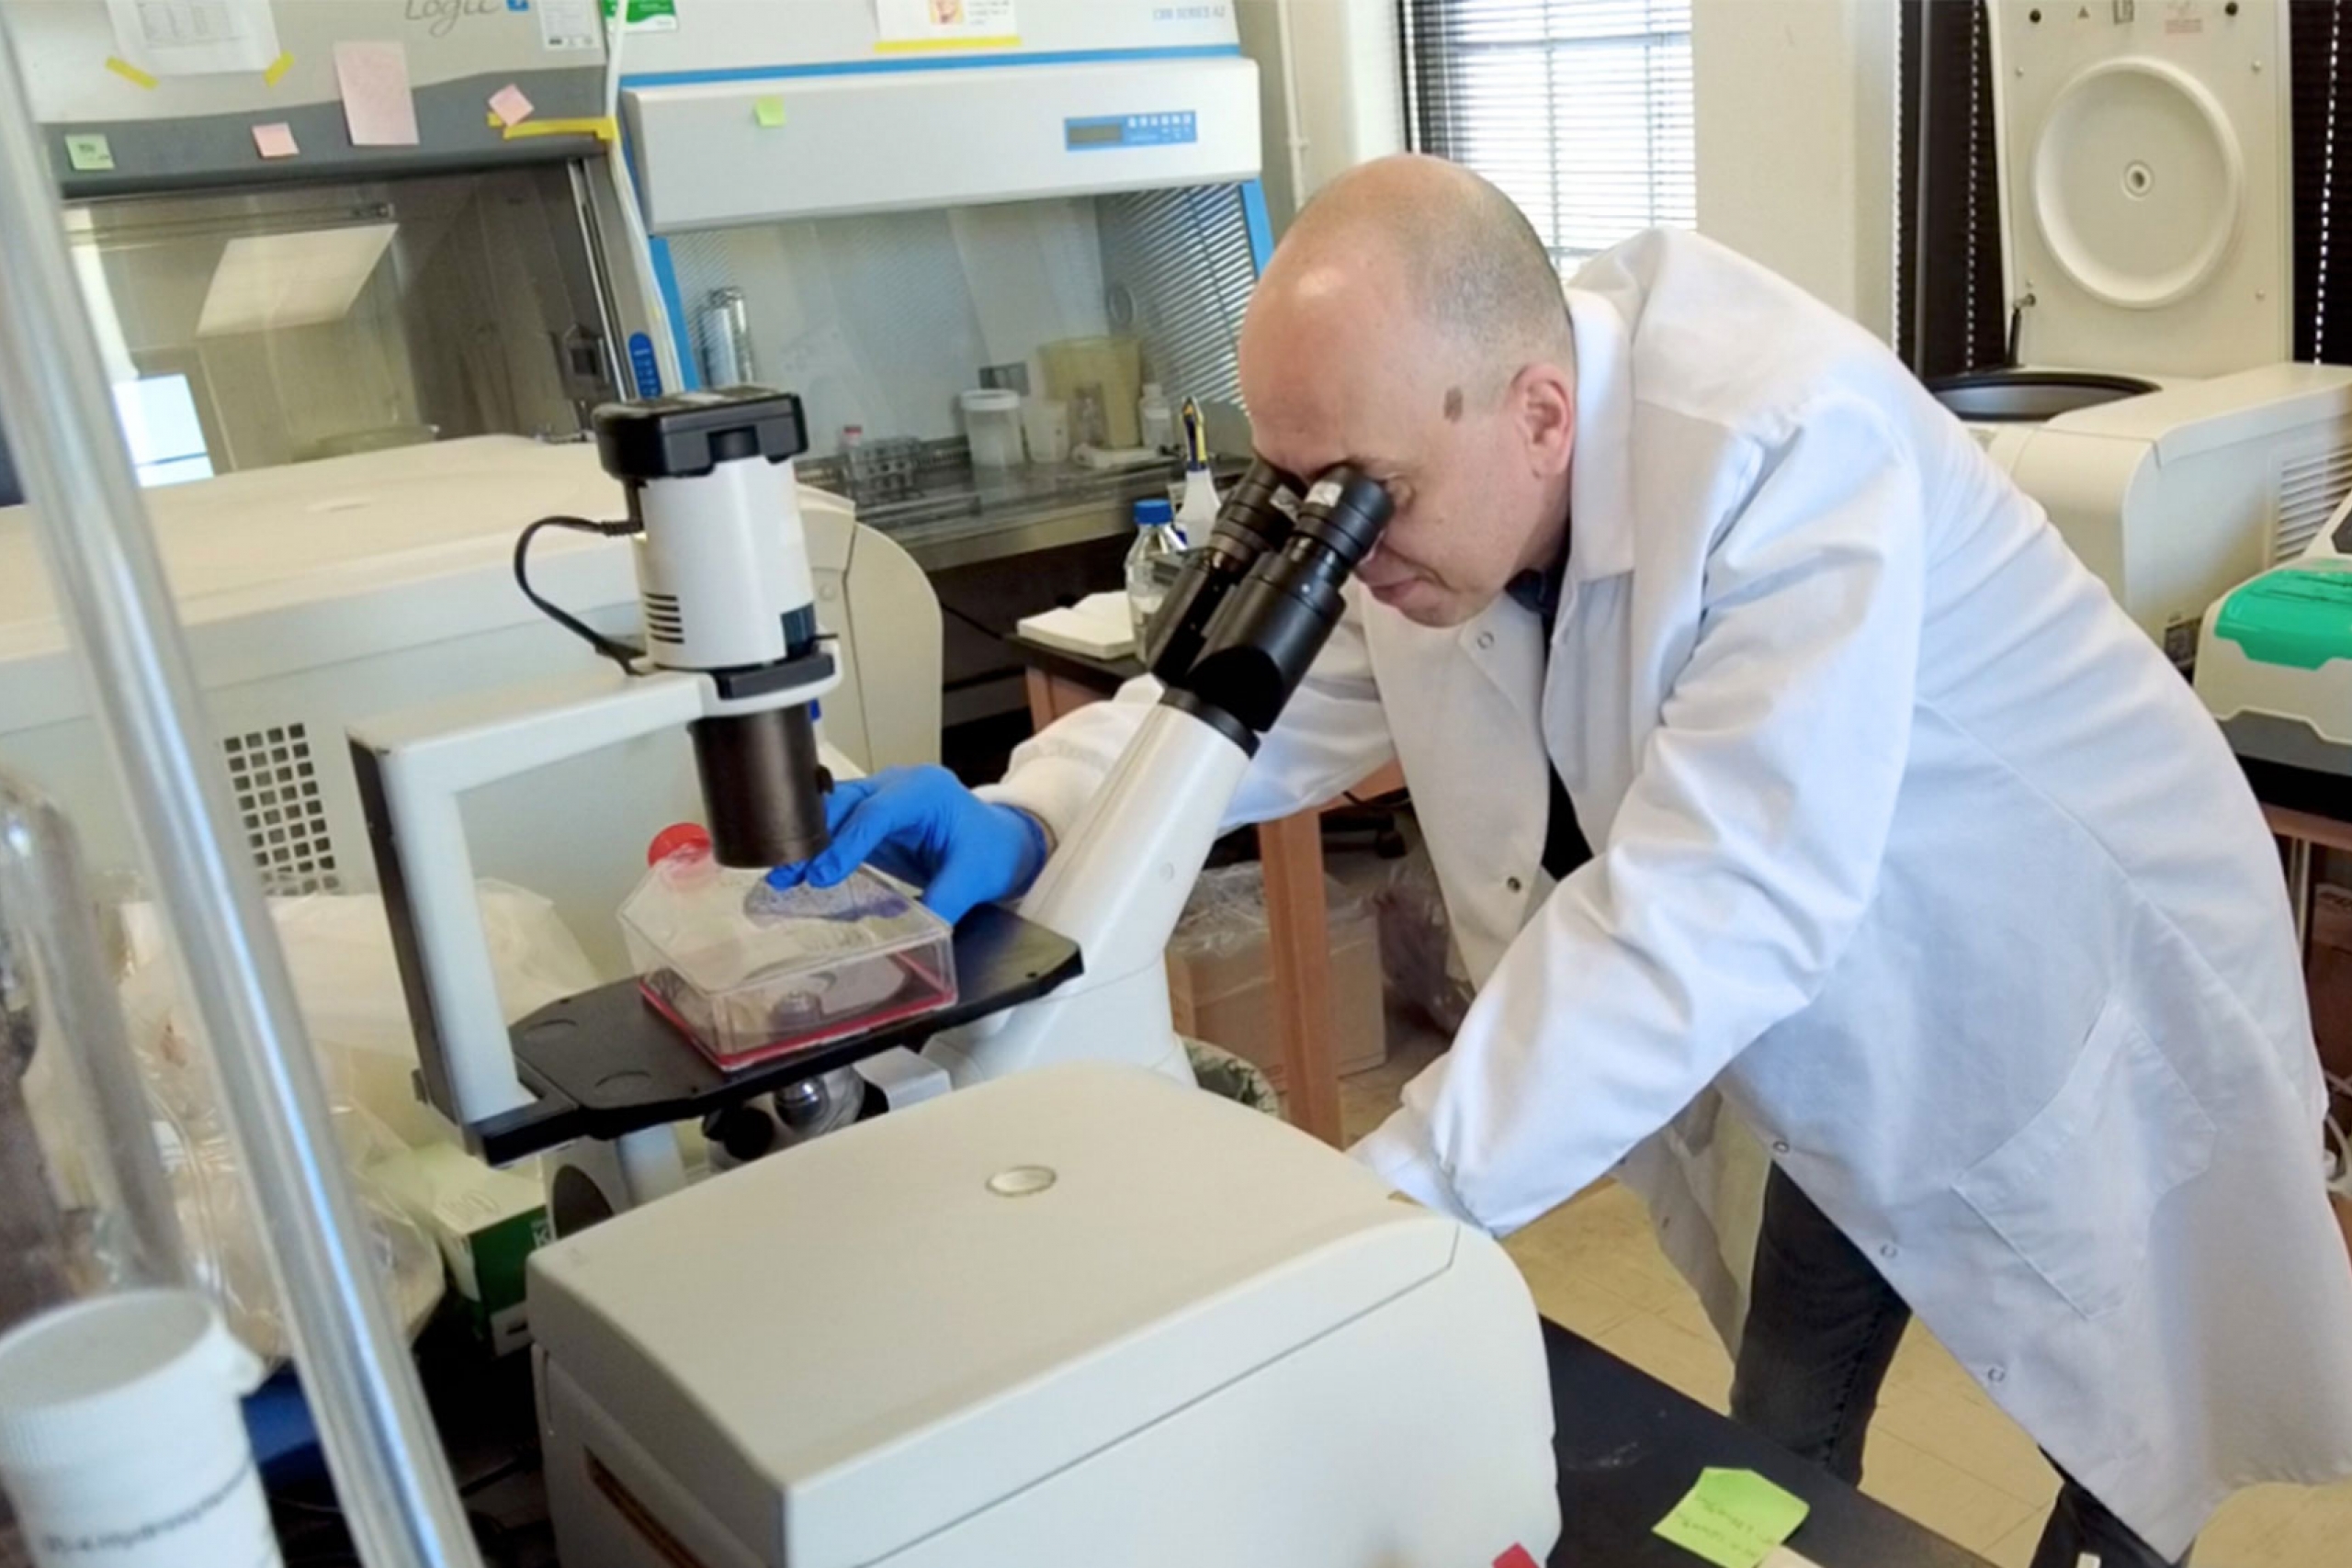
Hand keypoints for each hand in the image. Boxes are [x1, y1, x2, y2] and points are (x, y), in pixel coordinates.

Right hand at [766, 765, 1048, 923]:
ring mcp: (881, 798)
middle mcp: (899, 786)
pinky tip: (795, 871)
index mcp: (927, 790)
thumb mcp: (973, 878)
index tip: (823, 873)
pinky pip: (837, 826)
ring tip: (780, 875)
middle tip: (786, 872)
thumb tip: (915, 932)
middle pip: (845, 803)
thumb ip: (943, 902)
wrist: (1001, 844)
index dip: (847, 842)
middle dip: (814, 837)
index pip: (877, 811)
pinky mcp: (870, 817)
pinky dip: (817, 847)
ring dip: (807, 842)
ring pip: (833, 811)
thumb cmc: (992, 850)